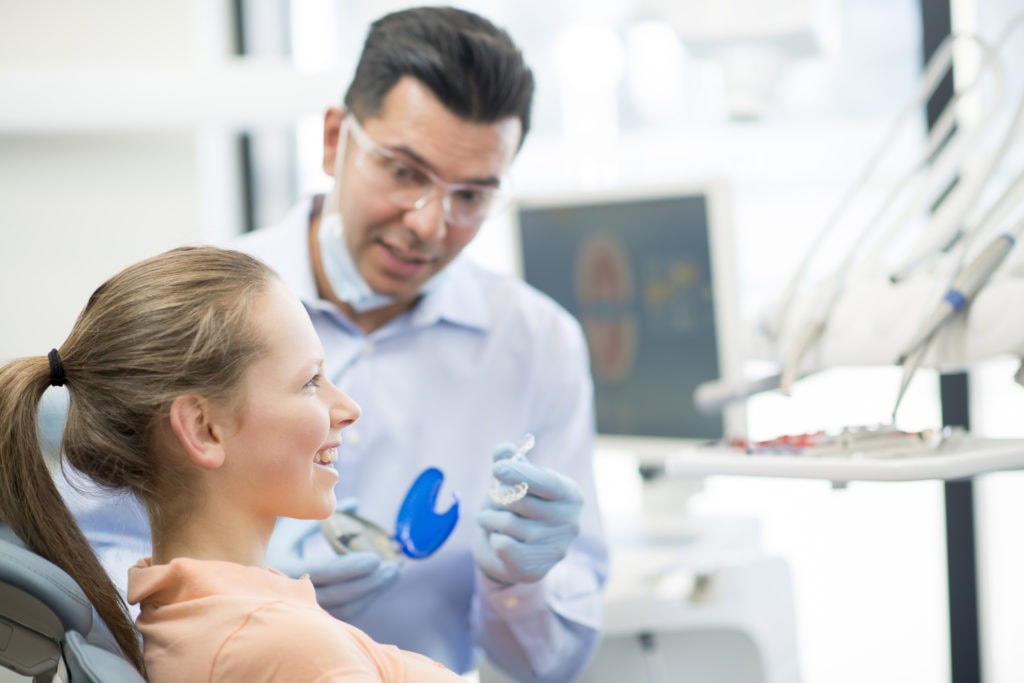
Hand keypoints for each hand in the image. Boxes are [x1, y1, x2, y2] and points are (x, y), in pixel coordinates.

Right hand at [267, 506, 399, 620]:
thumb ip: (322, 514)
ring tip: (393, 572)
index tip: (377, 558)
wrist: (248, 577)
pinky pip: (343, 614)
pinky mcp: (313, 618)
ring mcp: (302, 610)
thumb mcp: (292, 523)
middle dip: (369, 582)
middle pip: (338, 595)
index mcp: (283, 567)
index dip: (351, 567)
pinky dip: (364, 600)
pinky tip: (379, 584)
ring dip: (372, 592)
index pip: (324, 572)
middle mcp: (290, 594)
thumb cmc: (274, 542)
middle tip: (392, 566)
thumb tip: (355, 503)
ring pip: (344, 609)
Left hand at [473, 443, 582, 583]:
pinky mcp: (537, 569)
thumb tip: (504, 449)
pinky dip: (493, 537)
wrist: (520, 550)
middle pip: (519, 501)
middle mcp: (570, 523)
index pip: (545, 482)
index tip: (496, 468)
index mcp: (571, 495)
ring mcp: (556, 548)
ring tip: (490, 517)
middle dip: (497, 497)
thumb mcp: (519, 479)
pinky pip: (502, 545)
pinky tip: (498, 537)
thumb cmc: (521, 505)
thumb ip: (512, 461)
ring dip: (488, 517)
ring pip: (506, 524)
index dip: (519, 473)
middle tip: (494, 499)